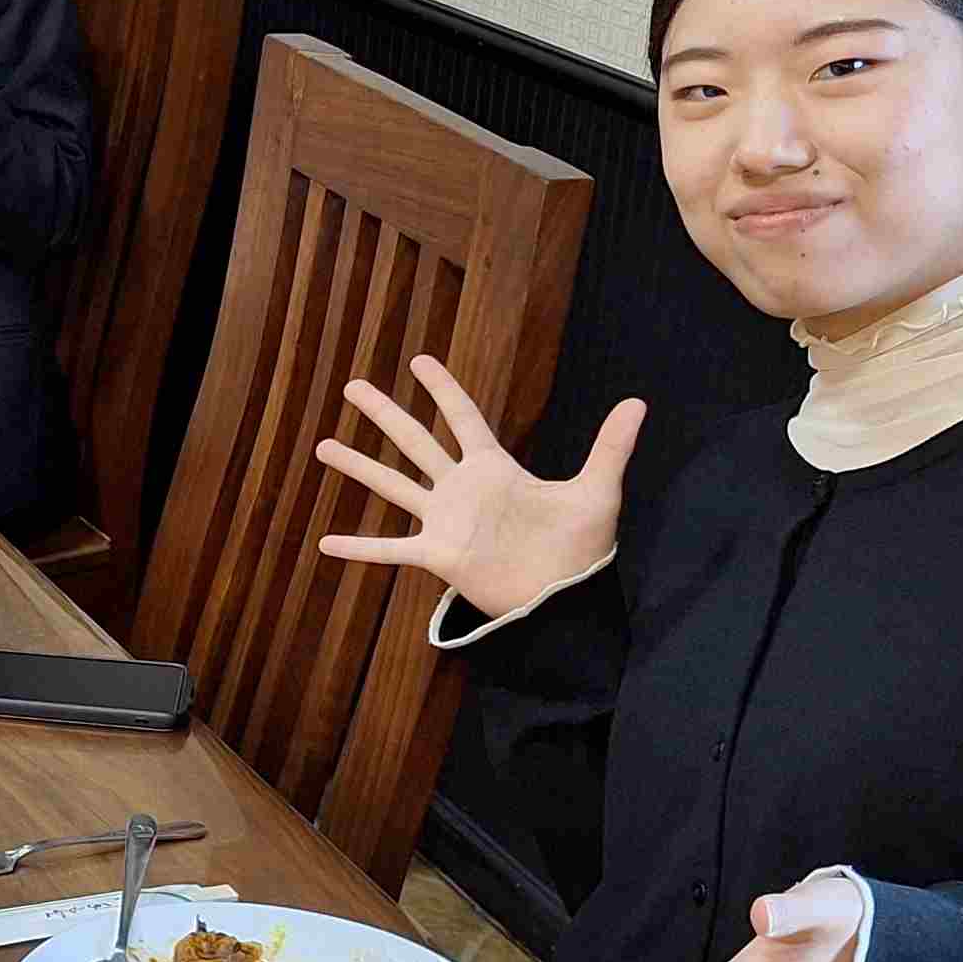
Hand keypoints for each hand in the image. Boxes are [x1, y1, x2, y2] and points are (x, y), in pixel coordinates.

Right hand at [314, 360, 640, 619]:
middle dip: (385, 414)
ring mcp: (445, 521)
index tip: (420, 361)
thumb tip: (638, 402)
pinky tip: (325, 544)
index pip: (463, 417)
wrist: (563, 600)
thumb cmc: (579, 548)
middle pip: (416, 441)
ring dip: (360, 467)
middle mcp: (462, 489)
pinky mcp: (437, 555)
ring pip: (394, 485)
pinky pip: (390, 550)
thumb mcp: (596, 491)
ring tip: (323, 446)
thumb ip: (610, 446)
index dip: (443, 388)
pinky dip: (359, 547)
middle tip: (353, 387)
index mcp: (494, 468)